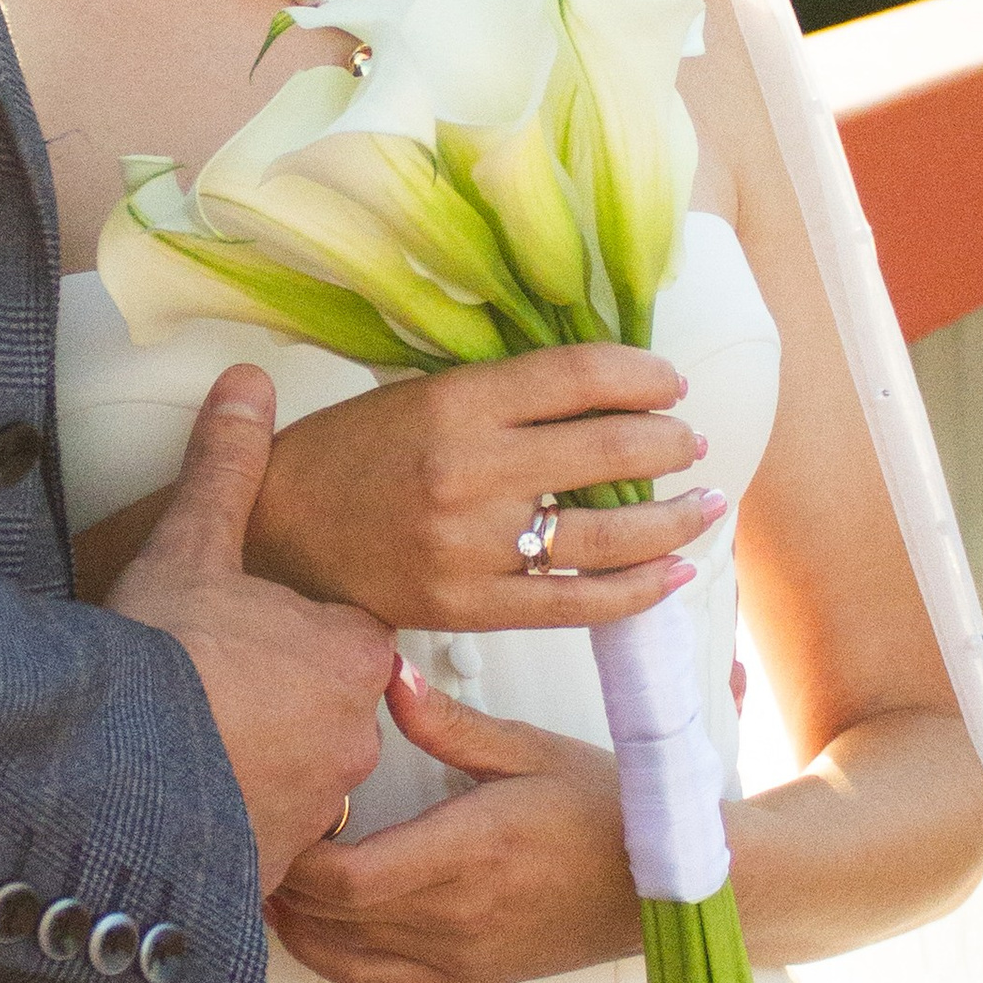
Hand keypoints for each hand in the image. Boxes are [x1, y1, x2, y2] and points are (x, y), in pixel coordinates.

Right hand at [107, 365, 395, 896]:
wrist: (115, 767)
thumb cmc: (163, 655)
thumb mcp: (193, 541)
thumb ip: (228, 464)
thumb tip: (246, 385)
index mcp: (350, 651)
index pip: (342, 638)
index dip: (286, 634)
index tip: (238, 636)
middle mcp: (354, 736)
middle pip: (325, 711)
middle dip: (276, 705)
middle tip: (205, 689)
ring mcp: (318, 808)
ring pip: (296, 777)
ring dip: (253, 766)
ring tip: (185, 746)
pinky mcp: (276, 866)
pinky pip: (261, 838)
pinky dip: (227, 825)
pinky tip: (177, 804)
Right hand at [246, 347, 723, 633]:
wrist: (277, 537)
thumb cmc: (347, 456)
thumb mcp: (416, 396)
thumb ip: (501, 394)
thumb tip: (602, 390)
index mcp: (454, 403)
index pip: (578, 375)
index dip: (642, 374)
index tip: (670, 381)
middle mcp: (470, 471)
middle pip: (609, 450)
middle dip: (669, 443)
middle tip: (690, 442)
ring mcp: (473, 545)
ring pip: (607, 534)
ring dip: (675, 518)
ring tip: (706, 505)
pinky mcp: (470, 608)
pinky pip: (576, 605)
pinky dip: (637, 590)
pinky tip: (672, 572)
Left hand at [267, 663, 643, 982]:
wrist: (663, 889)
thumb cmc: (606, 813)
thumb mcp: (528, 749)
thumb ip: (448, 721)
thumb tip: (388, 677)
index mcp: (472, 850)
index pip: (351, 877)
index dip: (298, 855)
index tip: (281, 806)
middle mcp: (458, 914)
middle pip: (333, 917)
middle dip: (280, 878)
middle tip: (257, 828)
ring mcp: (458, 954)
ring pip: (341, 954)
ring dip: (294, 920)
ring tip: (267, 871)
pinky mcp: (463, 976)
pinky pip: (372, 980)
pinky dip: (326, 955)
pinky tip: (307, 921)